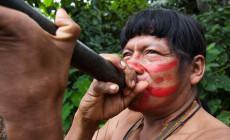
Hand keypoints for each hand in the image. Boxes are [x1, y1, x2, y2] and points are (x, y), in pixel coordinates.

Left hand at [0, 7, 79, 138]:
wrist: (32, 106)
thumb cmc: (49, 77)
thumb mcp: (66, 48)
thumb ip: (68, 25)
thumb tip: (62, 13)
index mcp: (14, 23)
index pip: (1, 7)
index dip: (6, 14)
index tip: (10, 18)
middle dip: (5, 24)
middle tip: (15, 37)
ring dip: (3, 39)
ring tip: (14, 54)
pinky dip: (1, 53)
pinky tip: (9, 63)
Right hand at [77, 54, 147, 122]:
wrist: (95, 116)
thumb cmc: (109, 106)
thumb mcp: (125, 101)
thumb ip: (134, 92)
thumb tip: (146, 82)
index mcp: (117, 77)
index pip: (127, 68)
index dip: (132, 75)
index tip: (133, 87)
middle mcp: (108, 75)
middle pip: (121, 64)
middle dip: (129, 73)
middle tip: (130, 86)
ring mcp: (100, 79)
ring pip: (110, 64)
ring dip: (120, 71)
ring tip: (127, 83)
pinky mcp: (94, 87)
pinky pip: (100, 83)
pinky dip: (108, 86)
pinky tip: (115, 89)